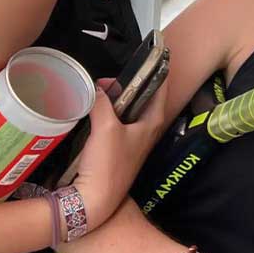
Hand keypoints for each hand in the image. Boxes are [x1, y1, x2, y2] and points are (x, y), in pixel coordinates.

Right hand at [70, 78, 167, 228]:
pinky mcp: (117, 147)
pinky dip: (105, 112)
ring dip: (113, 98)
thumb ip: (102, 102)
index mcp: (153, 120)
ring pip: (126, 109)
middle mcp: (147, 128)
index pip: (161, 86)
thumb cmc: (108, 165)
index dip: (157, 68)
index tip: (151, 51)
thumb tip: (96, 87)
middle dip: (126, 83)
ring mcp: (132, 138)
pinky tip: (92, 108)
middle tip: (107, 76)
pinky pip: (114, 121)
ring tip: (97, 88)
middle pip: (141, 96)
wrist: (95, 201)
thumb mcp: (106, 127)